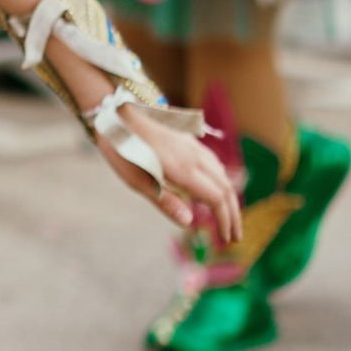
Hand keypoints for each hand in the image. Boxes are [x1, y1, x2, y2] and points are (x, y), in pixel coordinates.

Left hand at [84, 92, 240, 245]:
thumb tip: (189, 223)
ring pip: (221, 174)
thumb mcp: (137, 180)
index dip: (225, 220)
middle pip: (225, 188)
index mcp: (183, 169)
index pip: (217, 198)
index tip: (225, 240)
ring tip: (227, 218)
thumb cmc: (122, 148)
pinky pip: (213, 163)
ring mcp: (193, 146)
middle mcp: (194, 156)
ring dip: (228, 198)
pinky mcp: (188, 140)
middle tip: (234, 238)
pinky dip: (220, 182)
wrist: (116, 111)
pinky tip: (215, 189)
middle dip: (233, 215)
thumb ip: (164, 201)